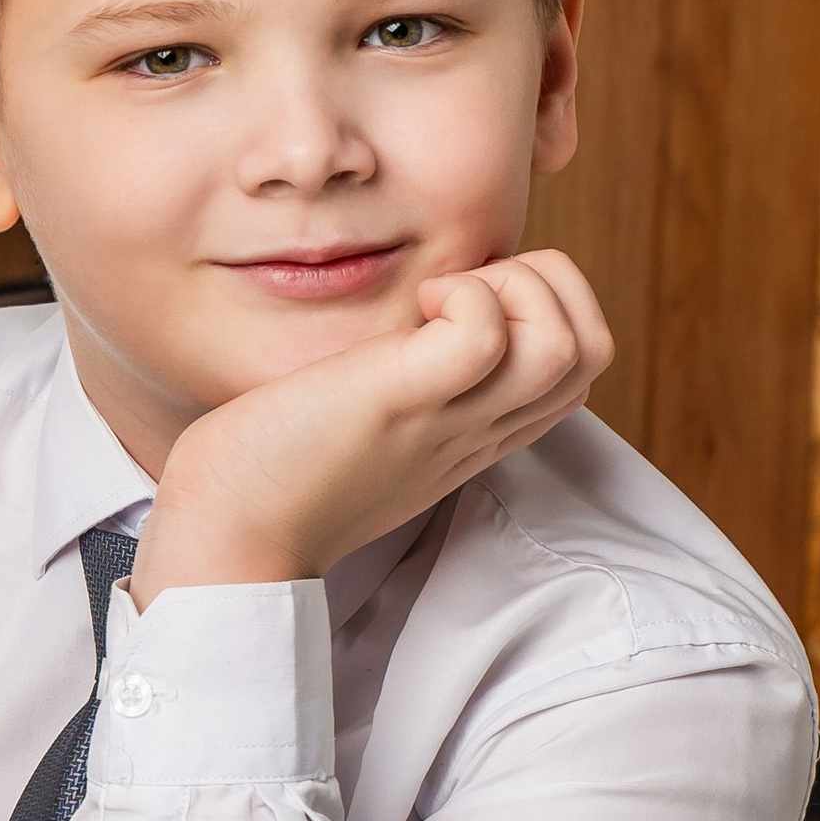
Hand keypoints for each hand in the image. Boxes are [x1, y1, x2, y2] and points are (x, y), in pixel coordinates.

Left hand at [133, 253, 613, 601]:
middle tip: (464, 287)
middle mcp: (477, 429)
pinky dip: (466, 297)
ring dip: (520, 287)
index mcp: (474, 433)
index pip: (575, 368)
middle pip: (593, 352)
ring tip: (442, 296)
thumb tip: (412, 314)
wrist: (226, 536)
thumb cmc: (276, 470)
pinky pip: (486, 338)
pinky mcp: (403, 402)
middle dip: (554, 284)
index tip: (463, 299)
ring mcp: (448, 419)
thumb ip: (405, 377)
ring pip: (570, 346)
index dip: (546, 305)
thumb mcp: (369, 420)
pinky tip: (413, 307)